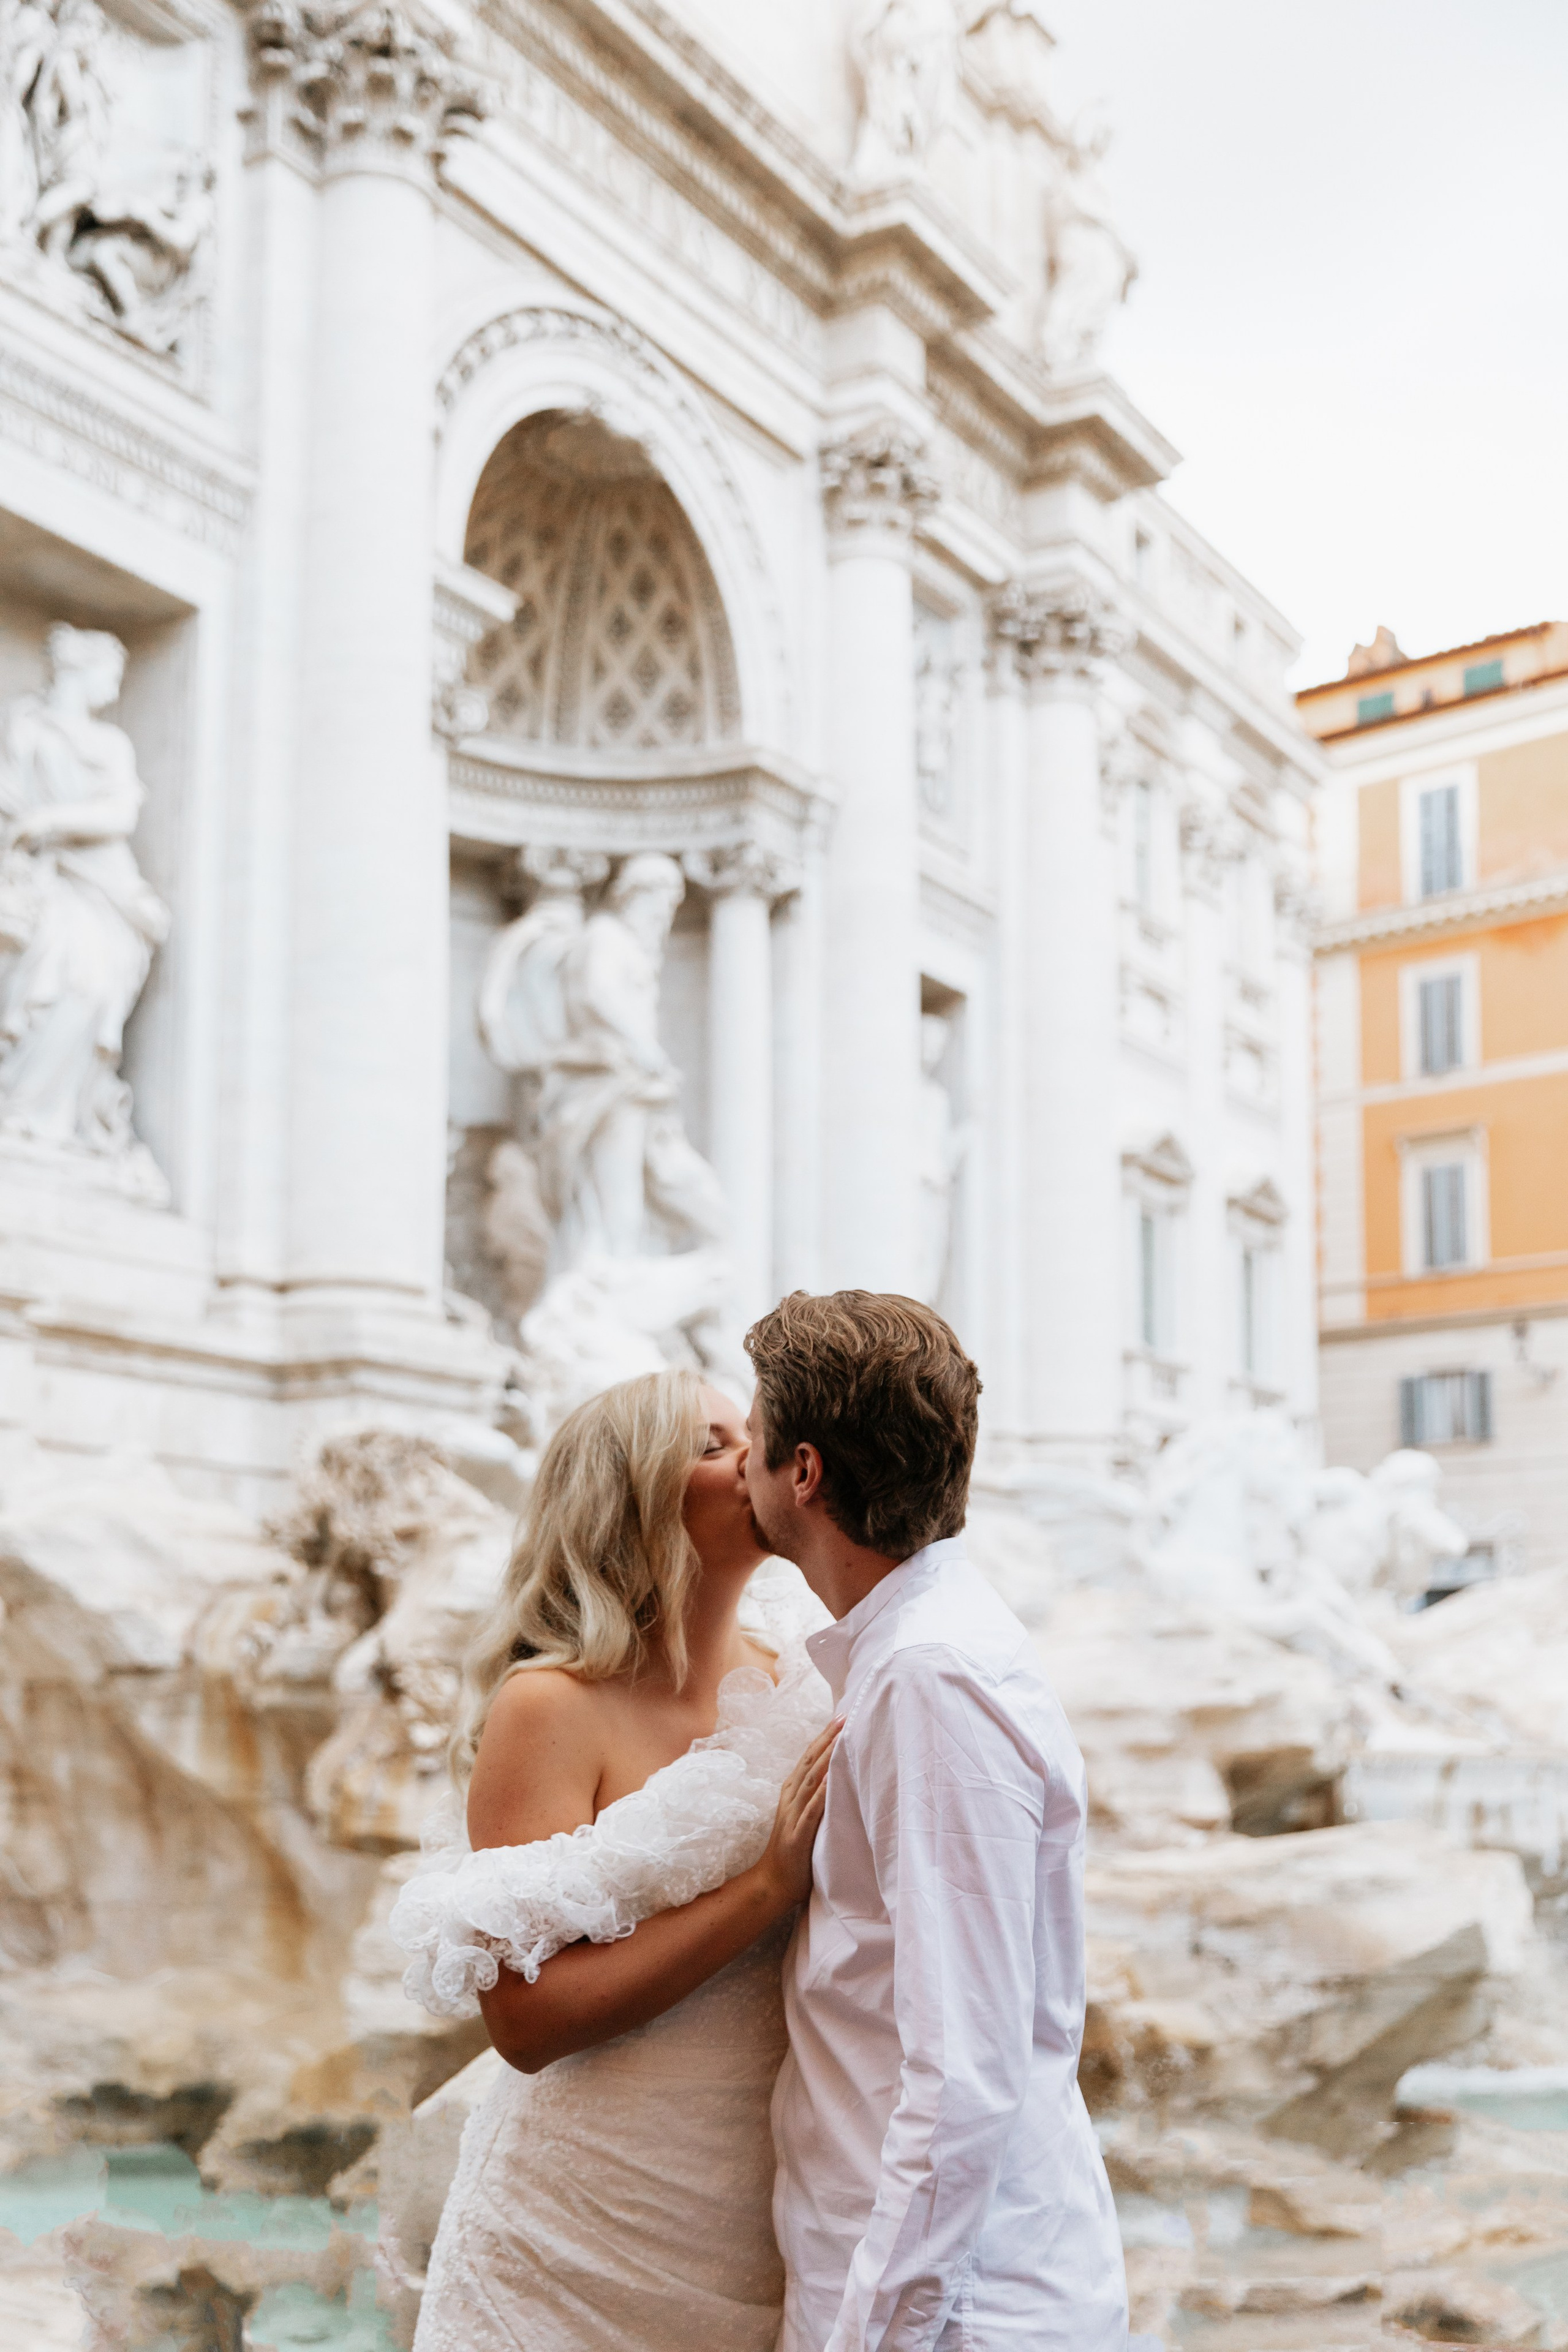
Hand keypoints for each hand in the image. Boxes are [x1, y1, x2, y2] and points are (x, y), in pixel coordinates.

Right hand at [757, 1718, 840, 1907]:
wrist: (772, 1883)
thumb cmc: (793, 1851)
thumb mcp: (800, 1816)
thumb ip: (812, 1796)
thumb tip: (834, 1774)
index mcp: (791, 1793)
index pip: (808, 1758)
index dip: (823, 1737)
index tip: (841, 1717)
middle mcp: (790, 1799)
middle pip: (809, 1762)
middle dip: (827, 1739)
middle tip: (845, 1717)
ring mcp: (792, 1817)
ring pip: (810, 1781)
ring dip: (826, 1758)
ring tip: (842, 1738)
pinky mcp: (797, 1836)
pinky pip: (811, 1811)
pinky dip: (821, 1794)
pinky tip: (832, 1779)